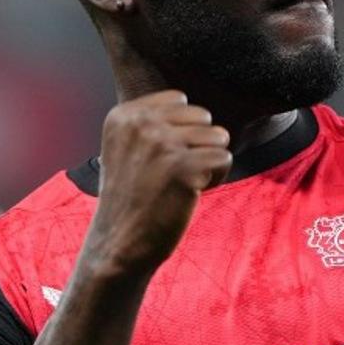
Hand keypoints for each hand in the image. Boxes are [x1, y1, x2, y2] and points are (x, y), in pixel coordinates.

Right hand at [91, 90, 231, 274]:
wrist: (119, 244)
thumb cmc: (131, 199)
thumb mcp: (128, 148)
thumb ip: (153, 123)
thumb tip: (197, 110)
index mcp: (125, 115)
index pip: (179, 100)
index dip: (183, 129)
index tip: (164, 158)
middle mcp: (142, 123)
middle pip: (202, 116)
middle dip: (199, 145)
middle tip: (175, 174)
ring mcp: (163, 144)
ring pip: (218, 136)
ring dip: (209, 162)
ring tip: (183, 184)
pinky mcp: (185, 167)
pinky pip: (224, 158)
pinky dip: (216, 179)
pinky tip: (191, 194)